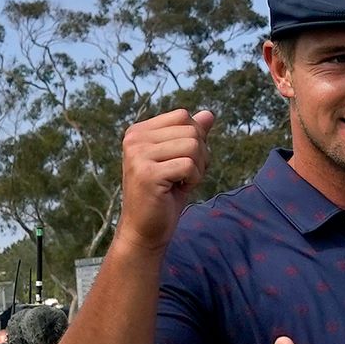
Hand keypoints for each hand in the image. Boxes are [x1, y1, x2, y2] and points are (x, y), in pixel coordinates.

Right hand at [118, 109, 214, 250]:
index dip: (195, 138)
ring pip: (193, 146)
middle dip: (200, 155)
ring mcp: (138, 155)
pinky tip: (178, 189)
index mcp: (138, 131)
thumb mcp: (180, 159)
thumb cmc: (165, 194)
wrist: (145, 229)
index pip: (183, 116)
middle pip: (191, 130)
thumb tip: (210, 114)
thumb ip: (192, 135)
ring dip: (198, 168)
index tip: (183, 161)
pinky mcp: (147, 173)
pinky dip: (194, 179)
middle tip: (184, 175)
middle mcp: (134, 139)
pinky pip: (189, 165)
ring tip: (181, 182)